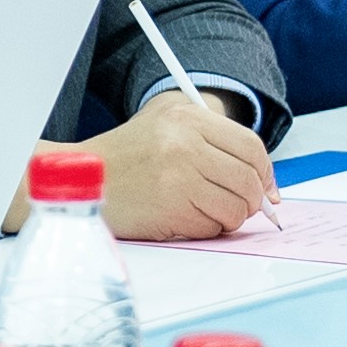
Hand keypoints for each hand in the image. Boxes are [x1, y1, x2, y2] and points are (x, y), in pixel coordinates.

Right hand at [46, 85, 273, 241]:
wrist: (81, 177)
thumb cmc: (125, 156)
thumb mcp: (165, 122)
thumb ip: (214, 139)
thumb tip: (264, 179)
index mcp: (188, 118)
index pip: (251, 147)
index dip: (266, 173)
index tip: (266, 189)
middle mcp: (186, 143)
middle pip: (249, 179)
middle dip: (252, 200)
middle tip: (241, 206)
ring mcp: (180, 176)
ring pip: (237, 207)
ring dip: (230, 217)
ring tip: (208, 212)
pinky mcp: (172, 208)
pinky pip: (213, 226)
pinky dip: (208, 229)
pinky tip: (187, 219)